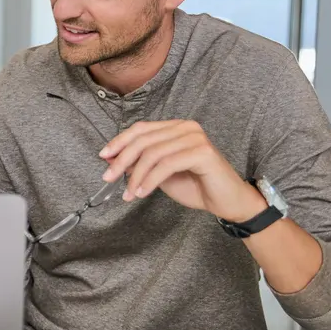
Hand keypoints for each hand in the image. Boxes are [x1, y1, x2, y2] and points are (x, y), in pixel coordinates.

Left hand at [100, 120, 267, 222]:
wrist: (227, 202)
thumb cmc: (196, 186)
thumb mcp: (160, 174)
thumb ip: (140, 163)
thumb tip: (112, 159)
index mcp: (175, 127)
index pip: (141, 129)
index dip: (120, 141)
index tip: (103, 156)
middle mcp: (186, 128)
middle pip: (143, 139)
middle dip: (121, 160)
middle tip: (108, 178)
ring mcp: (195, 138)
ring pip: (152, 153)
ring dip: (135, 175)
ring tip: (128, 193)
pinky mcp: (202, 152)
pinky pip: (166, 165)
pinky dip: (150, 180)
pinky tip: (141, 192)